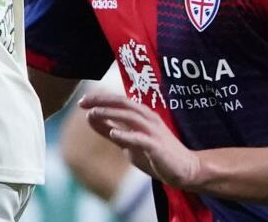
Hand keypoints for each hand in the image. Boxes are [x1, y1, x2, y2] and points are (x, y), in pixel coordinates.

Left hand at [80, 89, 201, 190]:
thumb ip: (110, 129)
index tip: (82, 101)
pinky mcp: (158, 147)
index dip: (100, 99)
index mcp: (141, 115)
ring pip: (131, 117)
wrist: (185, 170)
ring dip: (111, 114)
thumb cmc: (155, 154)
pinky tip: (113, 135)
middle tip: (83, 102)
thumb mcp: (128, 140)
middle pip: (123, 103)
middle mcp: (148, 118)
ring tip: (93, 114)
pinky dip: (127, 136)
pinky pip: (141, 139)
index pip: (118, 101)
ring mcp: (154, 132)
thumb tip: (89, 117)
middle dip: (102, 101)